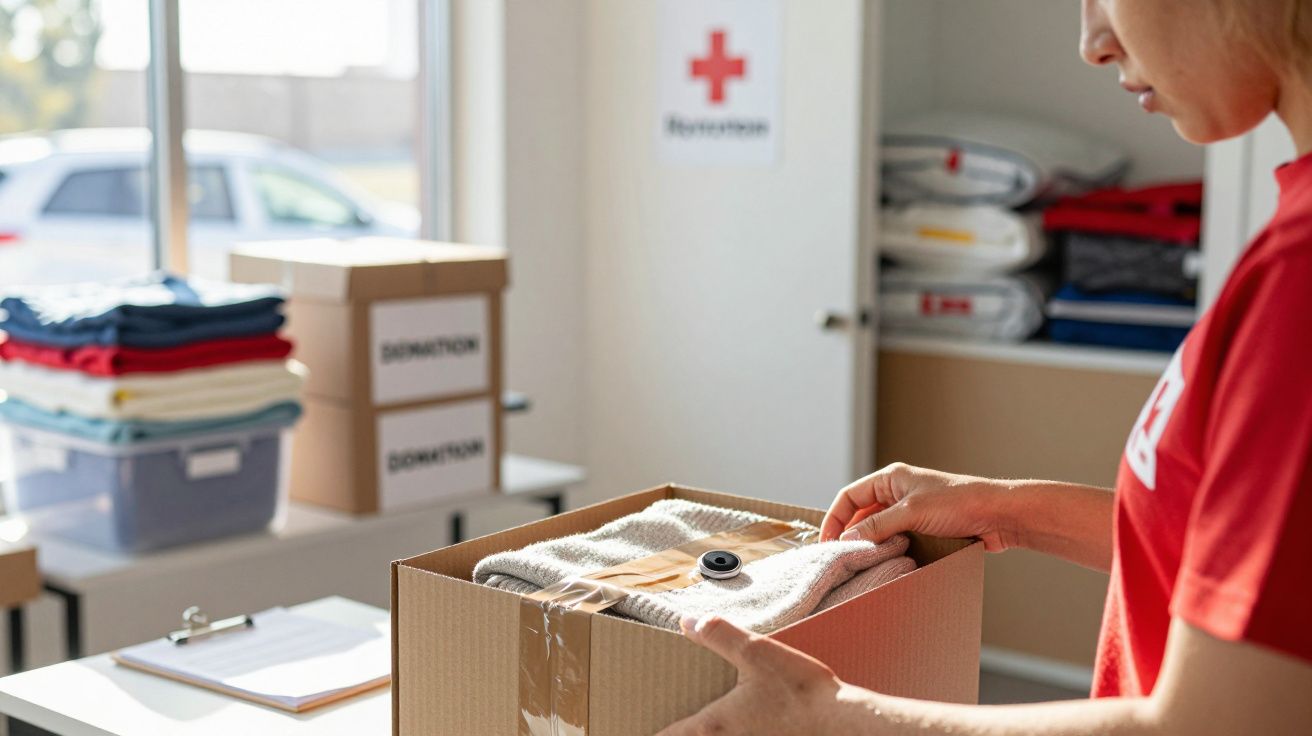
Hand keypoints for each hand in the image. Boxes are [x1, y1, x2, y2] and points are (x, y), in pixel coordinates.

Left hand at [656, 615, 876, 735]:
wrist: (842, 725)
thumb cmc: (801, 693)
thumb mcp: (757, 653)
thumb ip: (719, 636)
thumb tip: (687, 623)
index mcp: (712, 726)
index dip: (648, 732)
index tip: (634, 725)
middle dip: (675, 730)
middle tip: (660, 717)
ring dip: (703, 731)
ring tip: (693, 716)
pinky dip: (727, 733)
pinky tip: (738, 719)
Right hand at [820, 462, 1018, 551]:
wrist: (998, 516)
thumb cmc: (959, 503)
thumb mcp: (912, 512)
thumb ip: (878, 525)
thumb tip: (848, 539)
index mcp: (890, 478)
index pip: (849, 496)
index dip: (834, 518)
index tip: (826, 542)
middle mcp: (897, 493)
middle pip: (860, 514)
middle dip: (849, 534)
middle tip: (838, 557)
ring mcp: (910, 512)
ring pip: (877, 530)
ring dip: (869, 545)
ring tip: (858, 563)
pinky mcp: (923, 530)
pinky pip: (895, 541)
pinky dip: (886, 552)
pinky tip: (882, 565)